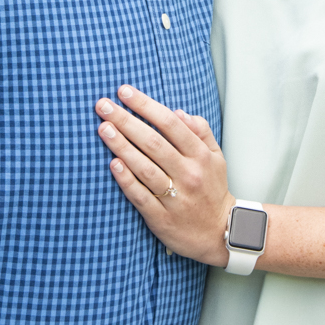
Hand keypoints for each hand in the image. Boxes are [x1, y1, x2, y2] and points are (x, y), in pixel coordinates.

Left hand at [95, 86, 233, 264]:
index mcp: (200, 156)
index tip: (124, 92)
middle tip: (103, 105)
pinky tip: (113, 164)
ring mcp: (175, 197)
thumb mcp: (216, 157)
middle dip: (126, 120)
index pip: (170, 124)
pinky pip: (141, 196)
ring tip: (103, 128)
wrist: (221, 233)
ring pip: (145, 167)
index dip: (146, 105)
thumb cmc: (212, 189)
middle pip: (153, 142)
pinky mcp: (161, 218)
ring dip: (122, 146)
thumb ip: (200, 132)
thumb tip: (178, 112)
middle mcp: (188, 174)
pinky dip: (126, 180)